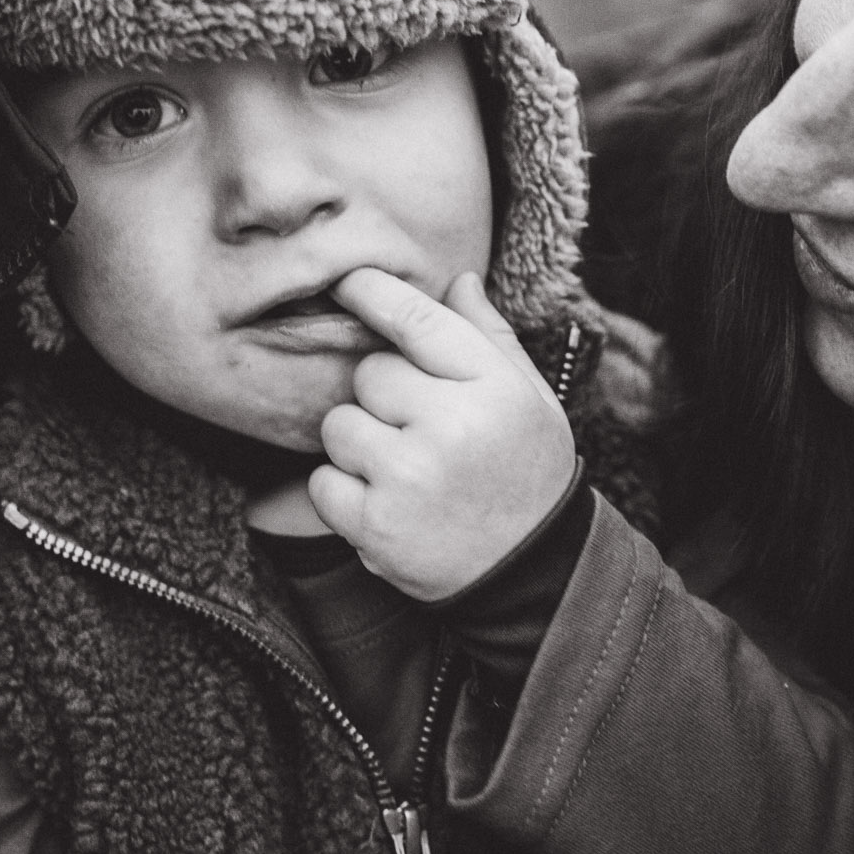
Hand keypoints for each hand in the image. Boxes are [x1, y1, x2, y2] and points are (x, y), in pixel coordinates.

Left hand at [306, 268, 576, 601]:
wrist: (530, 574)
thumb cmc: (526, 473)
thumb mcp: (531, 399)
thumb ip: (490, 337)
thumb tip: (458, 279)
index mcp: (493, 388)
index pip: (416, 319)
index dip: (372, 292)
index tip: (346, 281)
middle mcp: (451, 426)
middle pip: (368, 372)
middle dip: (382, 395)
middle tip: (418, 428)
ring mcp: (409, 477)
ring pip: (339, 425)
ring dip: (359, 443)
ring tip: (404, 469)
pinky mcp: (375, 525)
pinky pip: (323, 481)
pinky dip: (343, 492)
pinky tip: (387, 504)